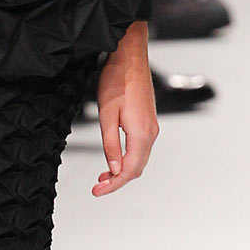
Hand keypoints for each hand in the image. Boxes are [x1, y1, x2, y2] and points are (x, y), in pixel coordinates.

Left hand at [92, 22, 157, 195]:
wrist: (129, 58)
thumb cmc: (116, 81)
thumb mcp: (107, 115)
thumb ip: (110, 145)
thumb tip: (114, 170)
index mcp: (141, 134)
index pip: (129, 171)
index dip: (113, 185)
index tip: (97, 191)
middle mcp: (151, 133)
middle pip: (137, 168)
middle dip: (117, 180)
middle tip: (97, 186)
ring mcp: (152, 127)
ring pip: (139, 159)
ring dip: (122, 170)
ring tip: (103, 175)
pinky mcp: (149, 121)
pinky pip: (140, 147)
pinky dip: (128, 158)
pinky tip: (115, 157)